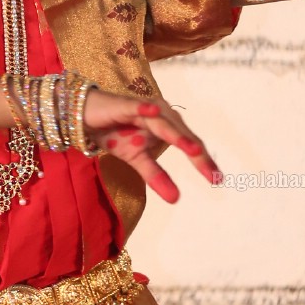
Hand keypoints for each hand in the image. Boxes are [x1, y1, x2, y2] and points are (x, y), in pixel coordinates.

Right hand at [83, 89, 221, 204]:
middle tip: (213, 176)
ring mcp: (144, 108)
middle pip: (184, 136)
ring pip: (164, 124)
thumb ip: (156, 176)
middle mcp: (162, 115)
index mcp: (168, 127)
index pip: (190, 146)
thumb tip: (176, 199)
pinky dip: (145, 110)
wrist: (86, 116)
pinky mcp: (125, 104)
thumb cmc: (115, 133)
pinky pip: (137, 108)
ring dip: (179, 136)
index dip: (204, 163)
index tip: (218, 181)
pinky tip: (153, 112)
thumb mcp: (136, 159)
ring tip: (194, 150)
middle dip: (199, 156)